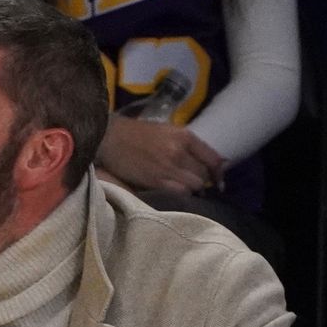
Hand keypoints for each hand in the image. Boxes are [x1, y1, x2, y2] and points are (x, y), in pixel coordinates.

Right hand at [96, 116, 224, 194]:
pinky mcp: (155, 180)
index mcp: (185, 136)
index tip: (217, 181)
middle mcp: (180, 151)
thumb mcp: (165, 132)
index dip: (218, 173)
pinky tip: (172, 193)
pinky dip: (180, 194)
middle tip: (193, 185)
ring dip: (190, 189)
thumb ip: (184, 144)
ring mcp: (168, 166)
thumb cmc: (135, 134)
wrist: (109, 138)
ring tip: (181, 189)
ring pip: (194, 185)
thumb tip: (202, 161)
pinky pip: (179, 192)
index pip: (213, 158)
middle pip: (203, 174)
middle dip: (201, 181)